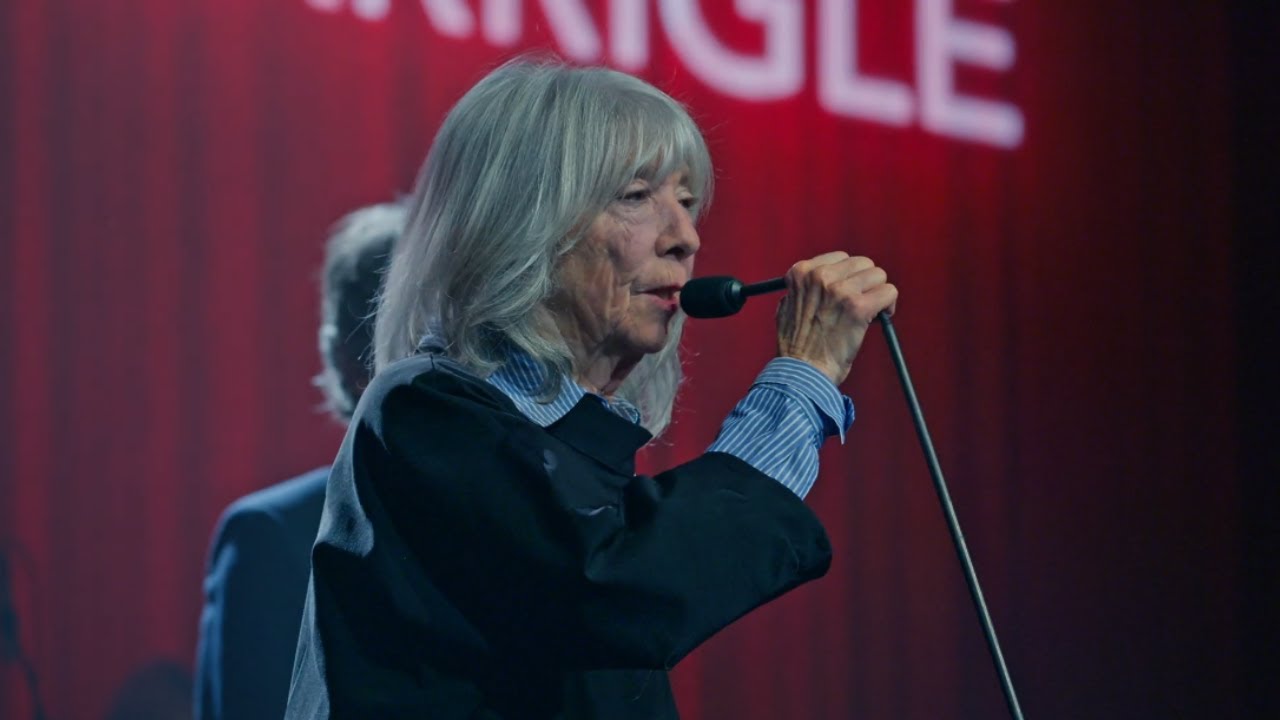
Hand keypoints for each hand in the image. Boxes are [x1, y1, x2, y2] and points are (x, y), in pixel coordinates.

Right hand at [775, 252, 897, 384]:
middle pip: (862, 263)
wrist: (802, 372)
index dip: (848, 277)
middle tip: (864, 302)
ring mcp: (840, 290)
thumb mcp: (787, 306)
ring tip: (872, 311)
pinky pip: (888, 292)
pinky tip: (881, 317)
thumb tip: (822, 282)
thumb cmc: (795, 346)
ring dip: (878, 293)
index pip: (840, 258)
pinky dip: (889, 305)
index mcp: (801, 272)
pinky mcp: (858, 307)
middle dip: (866, 283)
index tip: (849, 292)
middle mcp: (819, 276)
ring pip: (878, 275)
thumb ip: (803, 290)